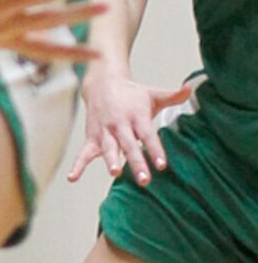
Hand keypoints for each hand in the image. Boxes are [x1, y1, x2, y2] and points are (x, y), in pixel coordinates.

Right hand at [68, 75, 193, 185]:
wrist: (102, 83)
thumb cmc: (132, 93)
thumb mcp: (152, 93)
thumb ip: (172, 95)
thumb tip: (190, 88)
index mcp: (136, 115)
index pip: (147, 135)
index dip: (154, 149)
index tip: (161, 165)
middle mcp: (120, 124)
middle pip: (129, 145)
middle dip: (136, 162)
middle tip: (144, 180)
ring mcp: (104, 131)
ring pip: (108, 148)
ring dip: (111, 160)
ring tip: (115, 173)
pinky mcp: (92, 137)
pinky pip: (84, 153)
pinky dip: (78, 165)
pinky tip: (72, 178)